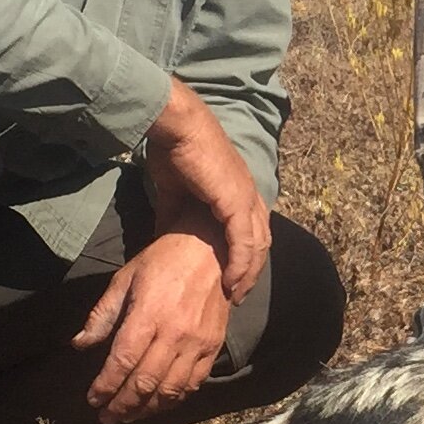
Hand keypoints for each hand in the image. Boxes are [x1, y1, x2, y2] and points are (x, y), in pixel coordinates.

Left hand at [73, 231, 233, 423]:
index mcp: (148, 315)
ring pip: (170, 390)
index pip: (122, 362)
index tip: (93, 400)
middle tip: (107, 418)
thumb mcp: (124, 279)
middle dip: (122, 406)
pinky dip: (174, 399)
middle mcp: (174, 333)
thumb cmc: (162, 261)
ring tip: (129, 417)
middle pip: (145, 383)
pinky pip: (193, 383)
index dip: (105, 386)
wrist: (209, 249)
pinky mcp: (213, 347)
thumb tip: (79, 344)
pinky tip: (158, 404)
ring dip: (146, 409)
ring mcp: (197, 343)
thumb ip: (102, 315)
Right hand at [143, 81, 269, 298]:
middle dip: (251, 271)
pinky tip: (231, 283)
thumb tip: (163, 239)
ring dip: (248, 274)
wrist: (176, 127)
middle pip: (261, 242)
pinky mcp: (237, 201)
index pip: (251, 230)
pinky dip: (240, 265)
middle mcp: (249, 194)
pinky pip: (244, 242)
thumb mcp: (174, 193)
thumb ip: (174, 218)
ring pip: (257, 245)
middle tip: (237, 295)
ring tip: (235, 296)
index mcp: (238, 190)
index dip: (244, 257)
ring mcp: (247, 198)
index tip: (231, 280)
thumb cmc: (174, 152)